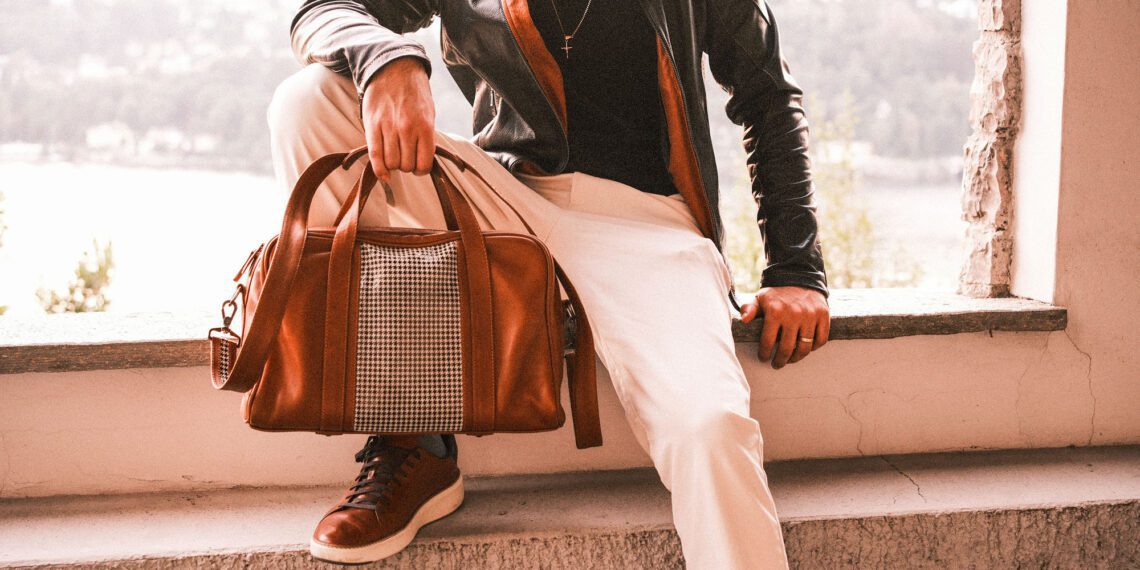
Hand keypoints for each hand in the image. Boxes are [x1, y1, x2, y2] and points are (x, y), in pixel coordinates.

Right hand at [361, 56, 436, 180]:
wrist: (395, 69)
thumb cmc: (414, 94)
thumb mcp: (429, 114)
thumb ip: (426, 137)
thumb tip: (422, 162)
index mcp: (425, 127)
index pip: (424, 164)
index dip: (422, 170)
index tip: (419, 167)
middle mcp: (407, 129)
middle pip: (406, 165)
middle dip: (407, 166)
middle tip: (406, 157)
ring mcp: (388, 127)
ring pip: (391, 163)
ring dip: (393, 165)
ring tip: (395, 155)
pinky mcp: (372, 125)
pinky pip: (375, 155)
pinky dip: (379, 170)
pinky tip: (384, 175)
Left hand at [739, 286, 829, 368]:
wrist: (799, 276)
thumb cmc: (776, 293)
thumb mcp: (759, 298)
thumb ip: (749, 309)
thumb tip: (744, 320)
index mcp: (775, 312)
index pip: (768, 342)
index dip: (765, 353)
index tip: (764, 357)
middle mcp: (794, 314)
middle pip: (787, 348)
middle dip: (780, 360)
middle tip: (776, 364)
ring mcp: (810, 315)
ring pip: (805, 347)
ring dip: (797, 358)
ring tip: (791, 359)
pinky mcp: (823, 315)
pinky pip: (821, 339)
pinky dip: (814, 348)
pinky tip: (806, 349)